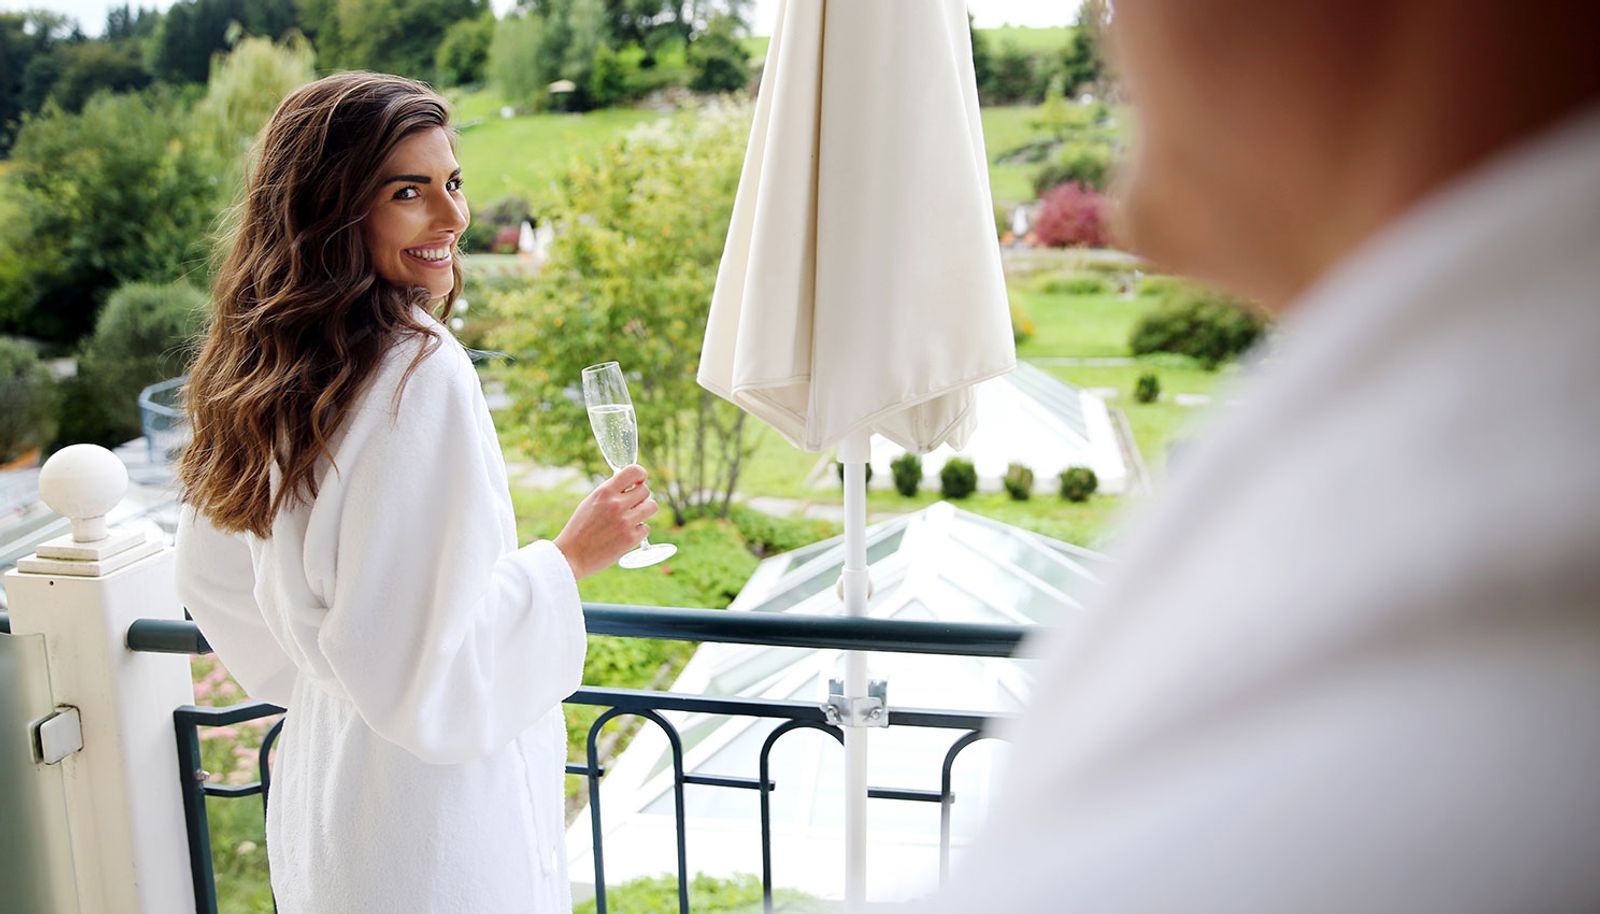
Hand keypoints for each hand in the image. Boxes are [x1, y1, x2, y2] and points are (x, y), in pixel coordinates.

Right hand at [553, 465, 657, 579]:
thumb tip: (631, 485)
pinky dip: (638, 531)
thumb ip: (610, 492)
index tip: (638, 482)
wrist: (572, 556)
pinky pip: (646, 528)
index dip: (641, 475)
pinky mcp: (630, 539)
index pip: (634, 471)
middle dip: (640, 497)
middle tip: (631, 505)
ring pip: (652, 507)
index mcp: (604, 492)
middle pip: (646, 490)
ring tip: (633, 518)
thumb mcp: (591, 502)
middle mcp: (616, 504)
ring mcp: (625, 522)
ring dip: (644, 511)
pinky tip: (626, 534)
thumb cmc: (580, 528)